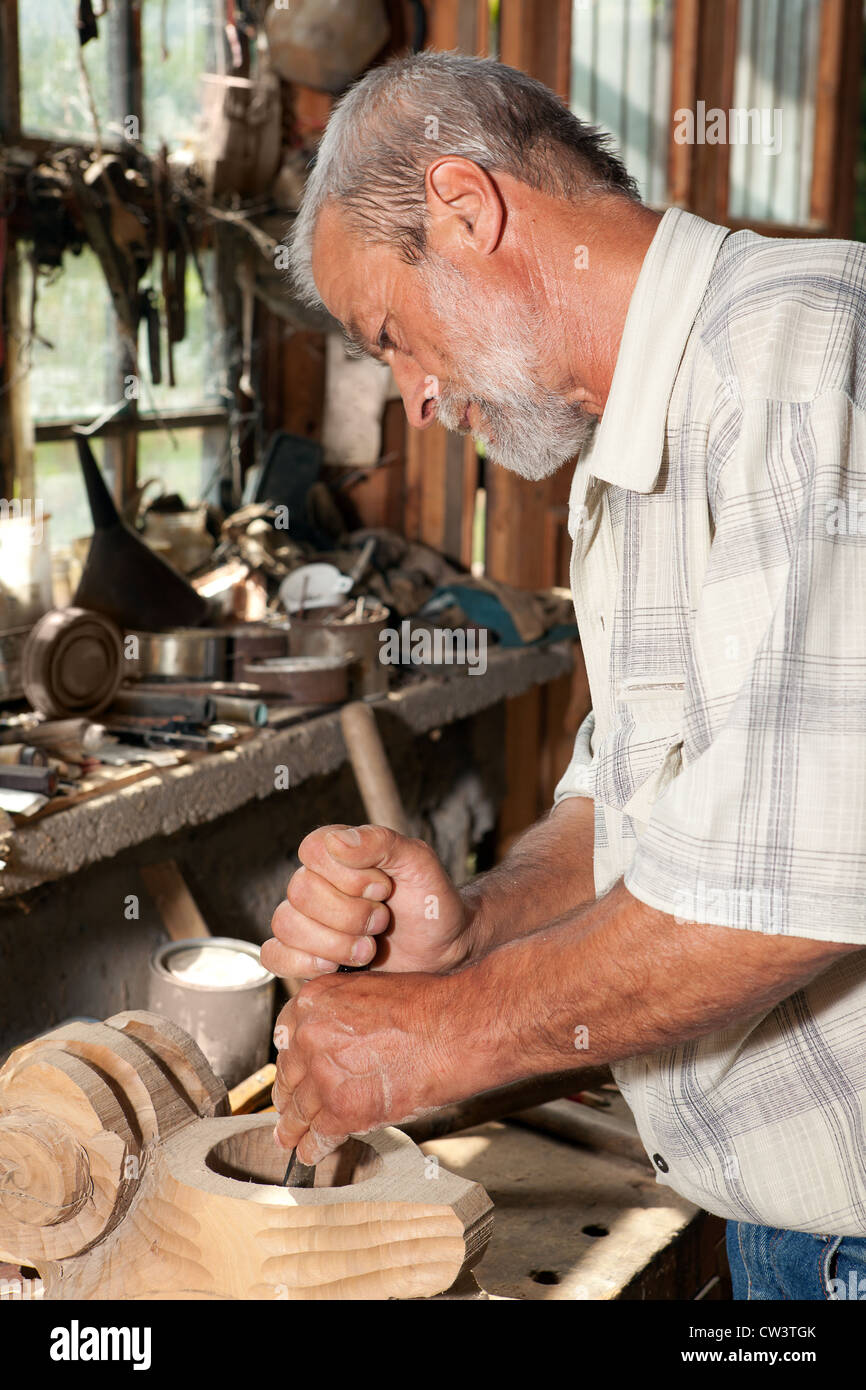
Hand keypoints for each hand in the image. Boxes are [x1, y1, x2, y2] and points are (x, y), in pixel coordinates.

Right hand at [261, 823, 470, 978]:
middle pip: (300, 892)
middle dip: (350, 915)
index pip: (312, 850)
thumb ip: (380, 842)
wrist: (442, 950)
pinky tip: (335, 968)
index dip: (348, 875)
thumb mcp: (418, 862)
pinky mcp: (302, 954)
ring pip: (286, 924)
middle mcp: (315, 881)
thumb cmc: (429, 901)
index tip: (384, 889)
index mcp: (337, 852)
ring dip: (335, 943)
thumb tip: (338, 841)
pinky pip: (273, 955)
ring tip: (369, 949)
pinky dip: (302, 963)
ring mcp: (306, 918)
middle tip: (382, 922)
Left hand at [271, 970, 467, 1163]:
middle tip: (286, 1108)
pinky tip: (310, 1154)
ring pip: (299, 1110)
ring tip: (288, 1138)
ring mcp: (323, 1074)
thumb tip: (332, 1033)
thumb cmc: (425, 1006)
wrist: (452, 1030)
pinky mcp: (341, 1109)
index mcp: (315, 1001)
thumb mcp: (369, 990)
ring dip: (293, 1128)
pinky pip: (318, 1136)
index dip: (291, 1060)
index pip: (286, 1037)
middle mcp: (310, 1036)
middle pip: (288, 1075)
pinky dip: (313, 1149)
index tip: (291, 1071)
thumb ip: (339, 1011)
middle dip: (288, 1094)